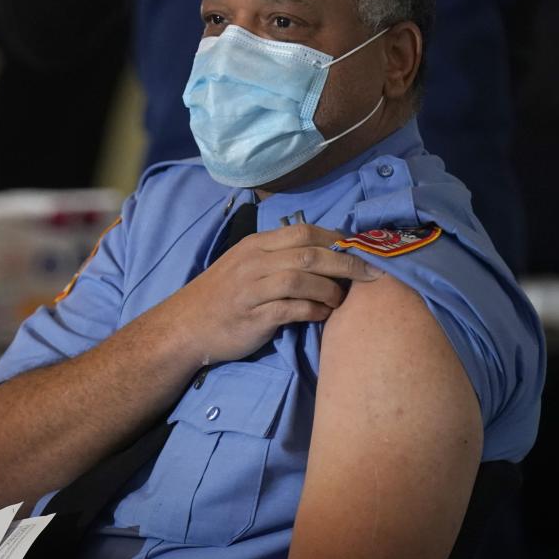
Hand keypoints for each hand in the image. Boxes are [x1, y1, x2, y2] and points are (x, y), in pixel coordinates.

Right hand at [169, 223, 381, 364]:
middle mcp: (254, 262)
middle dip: (347, 263)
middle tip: (373, 275)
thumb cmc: (221, 297)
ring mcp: (252, 289)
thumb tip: (322, 254)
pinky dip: (314, 311)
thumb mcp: (245, 266)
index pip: (305, 231)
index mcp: (255, 246)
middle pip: (310, 253)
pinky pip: (292, 309)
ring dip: (331, 289)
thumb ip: (277, 257)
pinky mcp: (253, 317)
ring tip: (342, 300)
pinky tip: (322, 315)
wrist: (185, 327)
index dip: (338, 239)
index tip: (361, 251)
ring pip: (303, 279)